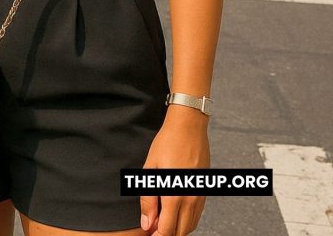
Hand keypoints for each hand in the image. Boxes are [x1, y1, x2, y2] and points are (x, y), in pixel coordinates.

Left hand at [139, 110, 209, 234]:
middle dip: (167, 233)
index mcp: (174, 195)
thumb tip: (147, 224)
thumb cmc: (167, 143)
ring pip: (190, 226)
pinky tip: (176, 211)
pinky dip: (187, 220)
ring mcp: (199, 195)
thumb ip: (148, 199)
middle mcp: (190, 199)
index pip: (167, 231)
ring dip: (177, 228)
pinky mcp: (204, 190)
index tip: (149, 232)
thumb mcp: (150, 169)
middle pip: (180, 232)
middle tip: (154, 225)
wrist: (188, 126)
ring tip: (163, 218)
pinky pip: (197, 215)